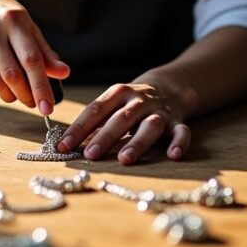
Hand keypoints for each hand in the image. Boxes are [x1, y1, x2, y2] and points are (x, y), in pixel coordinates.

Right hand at [0, 0, 67, 112]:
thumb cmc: (5, 16)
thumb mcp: (28, 26)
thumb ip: (45, 52)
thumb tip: (63, 74)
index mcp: (14, 20)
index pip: (31, 59)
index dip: (41, 86)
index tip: (48, 107)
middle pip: (12, 75)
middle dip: (26, 96)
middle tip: (35, 104)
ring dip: (10, 96)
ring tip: (19, 96)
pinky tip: (1, 83)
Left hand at [56, 83, 190, 163]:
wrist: (169, 86)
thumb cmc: (130, 103)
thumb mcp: (112, 104)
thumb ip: (95, 122)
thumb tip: (68, 144)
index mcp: (118, 93)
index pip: (95, 109)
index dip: (79, 128)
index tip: (64, 146)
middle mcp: (139, 100)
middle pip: (121, 118)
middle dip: (105, 137)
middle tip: (90, 155)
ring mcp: (160, 110)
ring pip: (150, 125)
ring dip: (137, 142)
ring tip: (125, 159)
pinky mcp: (178, 120)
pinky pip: (182, 131)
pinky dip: (180, 142)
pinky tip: (174, 156)